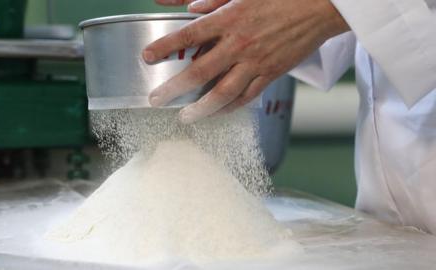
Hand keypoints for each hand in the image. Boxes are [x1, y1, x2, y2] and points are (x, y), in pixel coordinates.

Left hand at [144, 0, 349, 123]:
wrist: (320, 7)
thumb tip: (190, 8)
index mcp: (230, 19)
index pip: (188, 36)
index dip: (164, 47)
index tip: (147, 57)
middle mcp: (239, 44)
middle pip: (200, 72)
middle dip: (174, 89)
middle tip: (156, 101)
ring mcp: (256, 63)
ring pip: (223, 93)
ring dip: (201, 109)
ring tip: (184, 117)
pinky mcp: (271, 74)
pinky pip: (246, 97)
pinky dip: (229, 108)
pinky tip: (216, 113)